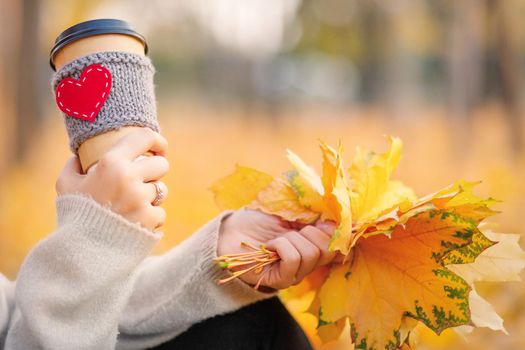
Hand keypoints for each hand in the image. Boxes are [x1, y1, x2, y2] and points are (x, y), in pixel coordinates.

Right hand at [56, 128, 169, 229]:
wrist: (81, 253)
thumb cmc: (74, 215)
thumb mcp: (66, 185)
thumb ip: (74, 166)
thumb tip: (79, 156)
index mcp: (111, 163)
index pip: (145, 137)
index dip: (157, 140)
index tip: (158, 148)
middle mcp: (129, 178)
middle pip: (162, 165)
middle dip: (154, 172)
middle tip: (142, 181)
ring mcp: (142, 199)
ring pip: (162, 190)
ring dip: (150, 197)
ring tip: (131, 207)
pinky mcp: (151, 219)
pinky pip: (160, 213)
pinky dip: (150, 219)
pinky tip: (133, 224)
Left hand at [217, 209, 335, 289]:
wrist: (229, 231)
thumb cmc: (257, 220)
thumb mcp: (290, 213)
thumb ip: (313, 217)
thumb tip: (339, 220)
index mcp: (312, 249)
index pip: (337, 247)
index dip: (334, 232)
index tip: (323, 220)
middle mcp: (307, 266)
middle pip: (326, 250)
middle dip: (308, 232)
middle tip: (288, 230)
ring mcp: (294, 275)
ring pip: (310, 254)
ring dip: (290, 239)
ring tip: (274, 240)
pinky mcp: (279, 281)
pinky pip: (293, 259)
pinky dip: (281, 246)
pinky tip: (269, 247)